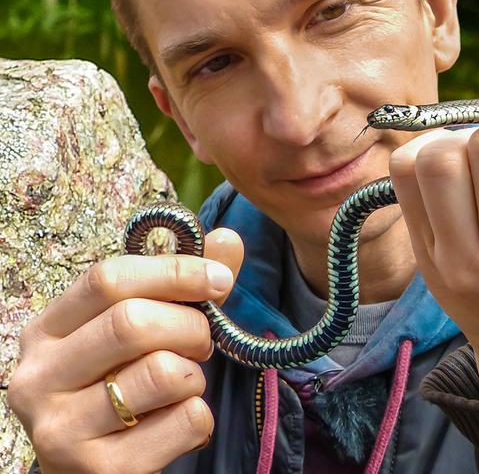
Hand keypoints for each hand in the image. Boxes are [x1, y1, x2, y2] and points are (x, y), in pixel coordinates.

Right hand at [7, 227, 242, 473]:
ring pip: (162, 372)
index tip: (219, 279)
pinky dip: (200, 415)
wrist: (88, 471)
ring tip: (183, 383)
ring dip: (194, 374)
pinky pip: (186, 421)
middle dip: (189, 326)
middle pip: (132, 322)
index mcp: (46, 330)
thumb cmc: (115, 383)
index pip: (107, 278)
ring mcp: (62, 430)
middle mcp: (39, 378)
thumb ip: (181, 281)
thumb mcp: (136, 328)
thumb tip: (228, 238)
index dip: (173, 271)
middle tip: (201, 343)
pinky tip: (176, 422)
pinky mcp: (102, 472)